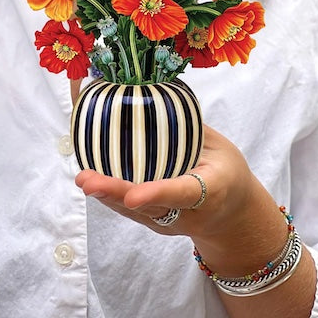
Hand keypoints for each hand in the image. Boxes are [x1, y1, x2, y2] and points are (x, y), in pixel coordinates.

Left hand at [75, 124, 256, 238]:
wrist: (235, 218)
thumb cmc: (228, 173)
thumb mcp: (221, 147)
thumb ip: (191, 128)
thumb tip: (155, 93)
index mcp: (210, 192)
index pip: (182, 192)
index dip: (156, 193)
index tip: (132, 195)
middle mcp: (188, 214)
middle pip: (150, 207)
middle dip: (116, 195)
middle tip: (88, 181)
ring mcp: (171, 223)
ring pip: (135, 213)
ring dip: (107, 195)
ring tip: (83, 179)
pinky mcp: (157, 224)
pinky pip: (132, 212)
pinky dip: (111, 196)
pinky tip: (91, 180)